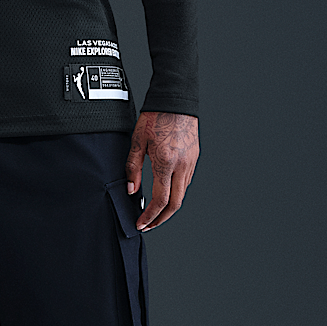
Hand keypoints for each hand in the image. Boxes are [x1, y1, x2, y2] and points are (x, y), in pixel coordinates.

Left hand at [126, 112, 198, 230]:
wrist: (176, 100)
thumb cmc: (155, 116)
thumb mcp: (137, 141)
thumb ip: (133, 167)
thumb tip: (132, 190)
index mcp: (166, 162)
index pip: (160, 200)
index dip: (150, 216)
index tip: (141, 224)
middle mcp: (182, 165)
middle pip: (175, 204)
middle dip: (161, 219)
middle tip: (148, 225)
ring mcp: (191, 162)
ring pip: (182, 194)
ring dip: (168, 207)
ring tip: (154, 212)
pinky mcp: (194, 158)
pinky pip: (185, 182)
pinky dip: (175, 193)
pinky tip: (165, 193)